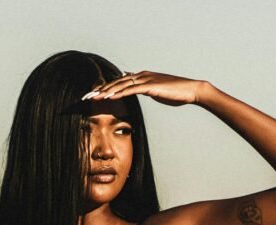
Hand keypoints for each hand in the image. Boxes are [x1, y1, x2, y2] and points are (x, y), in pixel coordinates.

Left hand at [82, 71, 209, 106]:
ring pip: (120, 85)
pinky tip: (109, 97)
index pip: (118, 83)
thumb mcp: (156, 91)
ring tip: (93, 97)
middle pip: (115, 82)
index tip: (92, 96)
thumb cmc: (175, 93)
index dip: (104, 89)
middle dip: (99, 90)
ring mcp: (145, 79)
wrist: (191, 90)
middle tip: (85, 97)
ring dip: (105, 91)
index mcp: (141, 77)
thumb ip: (144, 89)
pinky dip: (119, 93)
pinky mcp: (150, 86)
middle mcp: (141, 75)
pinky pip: (131, 89)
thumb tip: (135, 89)